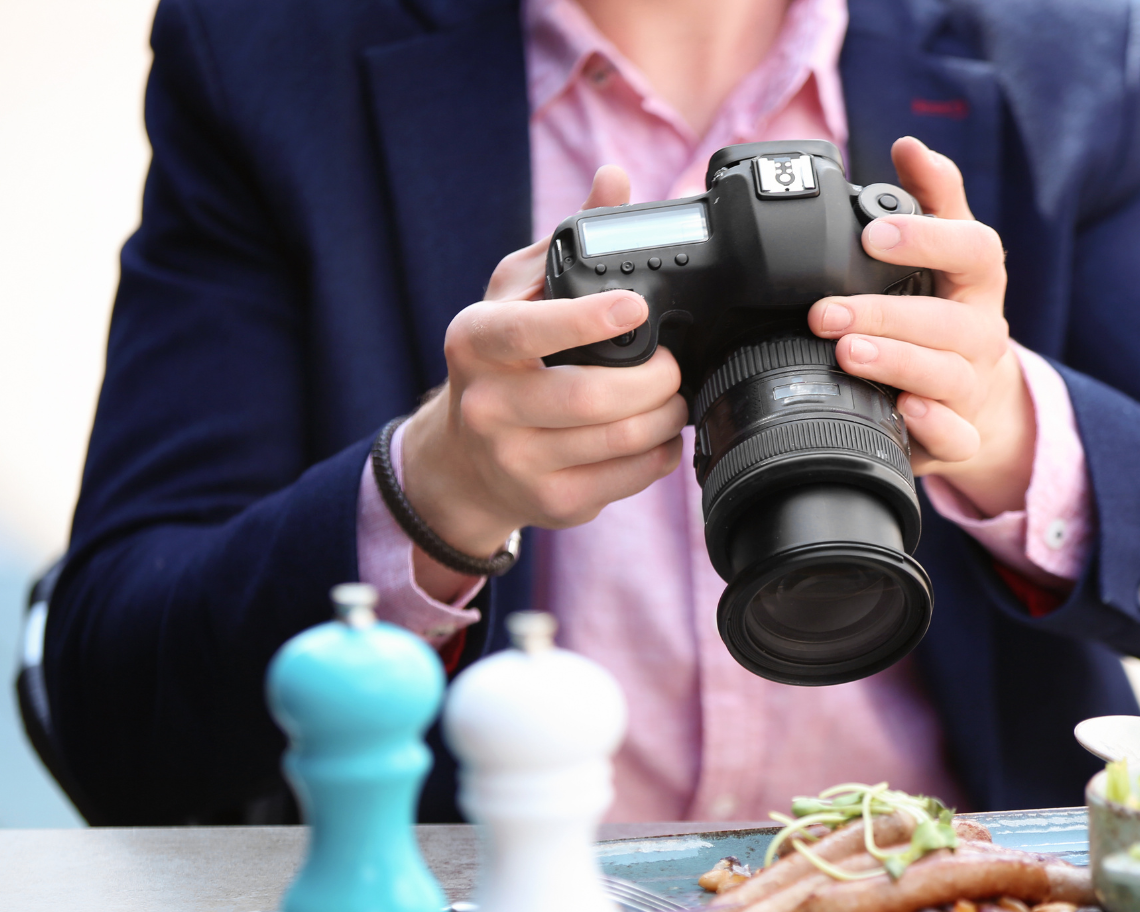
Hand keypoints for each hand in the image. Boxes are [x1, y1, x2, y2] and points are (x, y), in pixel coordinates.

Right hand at [400, 166, 687, 599]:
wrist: (464, 459)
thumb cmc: (501, 361)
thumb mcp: (517, 293)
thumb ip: (569, 237)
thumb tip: (614, 178)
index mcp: (476, 341)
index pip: (531, 332)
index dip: (587, 320)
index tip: (636, 309)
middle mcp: (488, 406)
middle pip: (591, 398)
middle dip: (655, 380)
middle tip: (675, 367)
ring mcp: (516, 462)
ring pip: (618, 442)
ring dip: (666, 417)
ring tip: (674, 398)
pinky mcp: (550, 504)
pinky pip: (626, 480)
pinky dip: (659, 456)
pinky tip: (659, 436)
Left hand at [808, 136, 1034, 516]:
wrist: (978, 400)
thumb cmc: (948, 313)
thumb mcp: (948, 252)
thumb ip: (932, 197)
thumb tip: (910, 144)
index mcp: (977, 281)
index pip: (972, 249)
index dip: (927, 238)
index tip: (873, 232)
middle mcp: (981, 332)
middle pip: (948, 321)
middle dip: (883, 313)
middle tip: (824, 311)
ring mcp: (973, 387)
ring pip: (946, 377)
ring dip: (895, 363)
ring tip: (846, 354)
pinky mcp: (960, 435)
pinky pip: (956, 437)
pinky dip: (931, 426)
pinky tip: (901, 410)